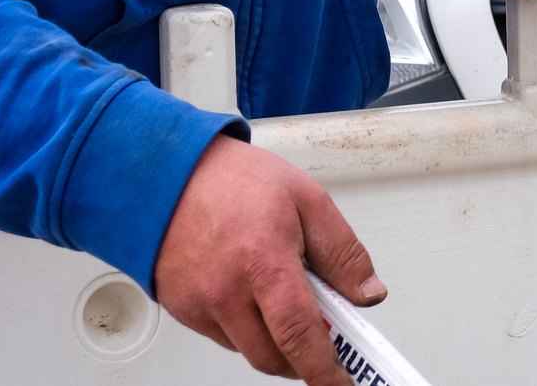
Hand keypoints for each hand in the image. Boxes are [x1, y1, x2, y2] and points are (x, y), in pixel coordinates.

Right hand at [155, 135, 380, 383]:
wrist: (169, 172)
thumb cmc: (235, 181)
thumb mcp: (308, 200)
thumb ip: (342, 252)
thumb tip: (367, 293)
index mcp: (264, 261)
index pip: (300, 334)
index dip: (325, 369)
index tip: (344, 384)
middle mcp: (226, 291)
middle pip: (273, 356)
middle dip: (304, 359)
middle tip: (326, 338)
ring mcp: (199, 305)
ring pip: (248, 350)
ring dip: (275, 342)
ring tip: (285, 299)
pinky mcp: (181, 310)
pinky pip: (223, 336)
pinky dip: (247, 328)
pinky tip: (253, 294)